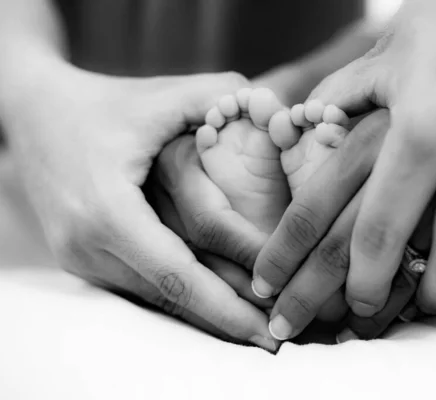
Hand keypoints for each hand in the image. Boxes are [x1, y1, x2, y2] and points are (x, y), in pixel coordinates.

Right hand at [3, 63, 277, 349]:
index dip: (226, 306)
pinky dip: (179, 295)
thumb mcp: (160, 96)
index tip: (269, 330)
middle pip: (170, 296)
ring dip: (204, 312)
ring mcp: (81, 257)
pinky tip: (216, 300)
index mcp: (109, 210)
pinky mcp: (82, 259)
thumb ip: (217, 97)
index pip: (178, 274)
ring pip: (155, 298)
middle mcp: (89, 244)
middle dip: (226, 319)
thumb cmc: (103, 104)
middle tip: (276, 337)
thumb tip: (275, 109)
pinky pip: (139, 286)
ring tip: (255, 323)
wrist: (35, 114)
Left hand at [253, 107, 435, 341]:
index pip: (363, 228)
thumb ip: (342, 97)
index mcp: (417, 132)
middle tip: (349, 316)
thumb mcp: (389, 55)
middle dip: (372, 298)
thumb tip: (299, 125)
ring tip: (422, 298)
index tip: (303, 294)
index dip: (327, 271)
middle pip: (420, 259)